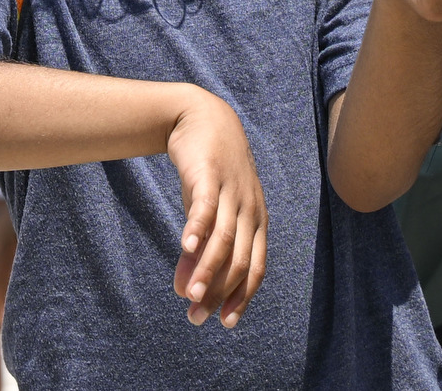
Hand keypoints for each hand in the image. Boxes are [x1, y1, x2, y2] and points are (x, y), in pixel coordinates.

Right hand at [164, 85, 267, 328]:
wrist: (202, 117)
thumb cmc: (209, 173)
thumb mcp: (206, 214)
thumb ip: (199, 252)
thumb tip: (185, 291)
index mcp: (257, 222)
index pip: (255, 269)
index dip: (241, 297)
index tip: (224, 323)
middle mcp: (250, 210)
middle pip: (240, 260)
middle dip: (219, 292)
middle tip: (196, 317)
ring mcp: (233, 192)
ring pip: (224, 239)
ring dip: (207, 270)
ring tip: (189, 295)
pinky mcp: (210, 175)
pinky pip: (206, 206)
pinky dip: (198, 229)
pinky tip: (186, 248)